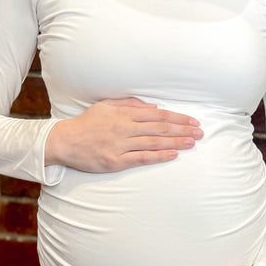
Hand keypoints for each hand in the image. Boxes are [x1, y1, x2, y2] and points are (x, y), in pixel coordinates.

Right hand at [45, 97, 202, 172]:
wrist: (65, 141)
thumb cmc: (87, 124)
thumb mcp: (107, 106)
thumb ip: (131, 105)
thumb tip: (154, 107)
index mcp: (124, 113)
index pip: (158, 115)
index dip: (178, 117)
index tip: (193, 121)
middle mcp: (125, 127)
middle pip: (160, 127)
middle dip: (183, 129)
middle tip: (200, 132)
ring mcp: (120, 144)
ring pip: (154, 142)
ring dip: (176, 141)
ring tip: (192, 142)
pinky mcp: (116, 160)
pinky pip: (142, 157)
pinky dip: (159, 155)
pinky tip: (173, 154)